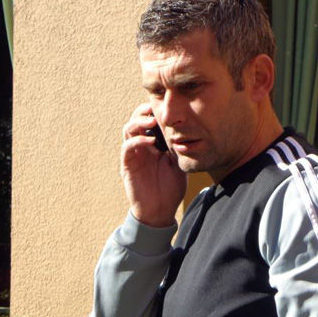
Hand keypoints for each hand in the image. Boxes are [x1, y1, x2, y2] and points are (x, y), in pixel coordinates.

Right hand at [121, 103, 186, 226]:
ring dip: (139, 122)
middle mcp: (141, 146)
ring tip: (152, 121)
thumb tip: (190, 129)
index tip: (167, 105)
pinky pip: (127, 147)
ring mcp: (133, 154)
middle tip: (157, 109)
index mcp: (153, 143)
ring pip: (129, 129)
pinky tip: (150, 142)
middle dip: (145, 111)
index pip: (149, 119)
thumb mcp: (180, 163)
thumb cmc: (170, 188)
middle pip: (136, 119)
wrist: (160, 211)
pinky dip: (137, 141)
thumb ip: (180, 147)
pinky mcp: (127, 165)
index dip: (155, 110)